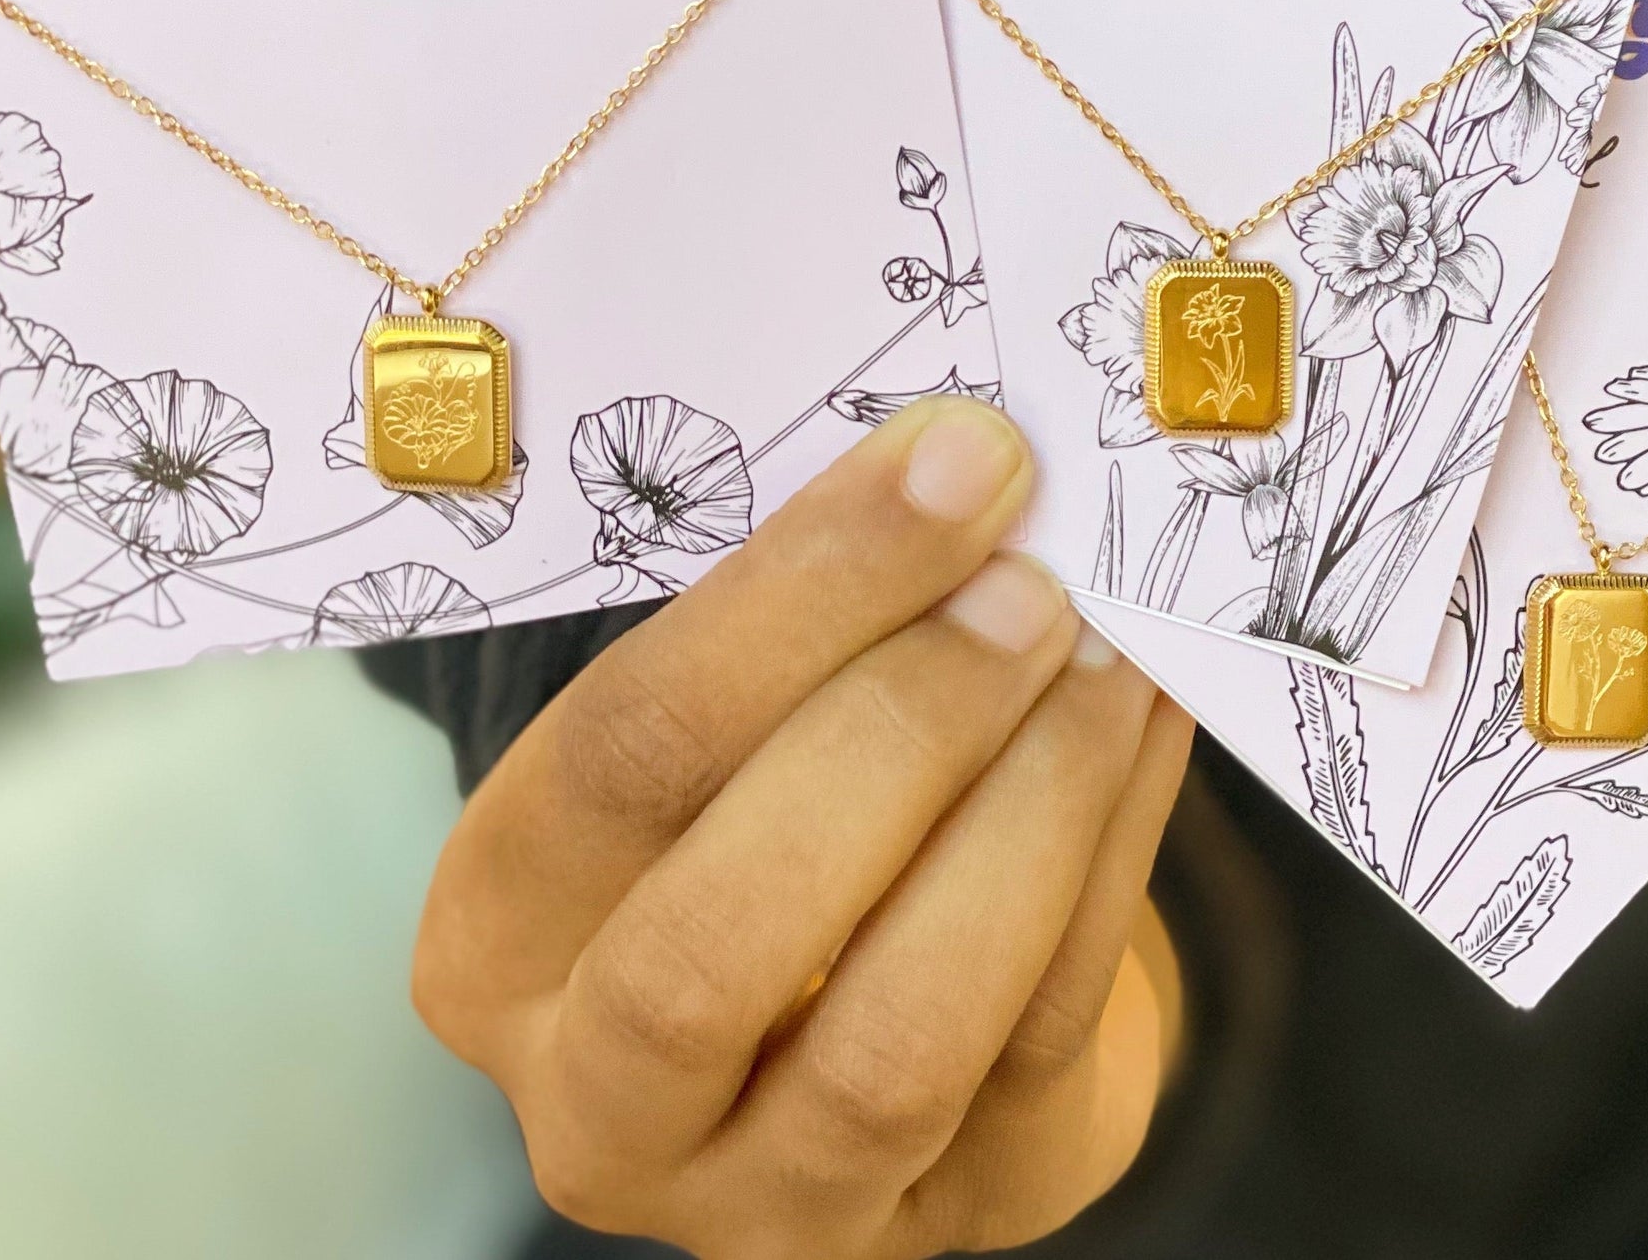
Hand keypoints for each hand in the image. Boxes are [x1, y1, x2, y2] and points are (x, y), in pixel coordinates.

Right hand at [411, 397, 1193, 1258]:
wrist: (881, 988)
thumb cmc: (774, 794)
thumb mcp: (725, 718)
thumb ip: (796, 623)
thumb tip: (961, 465)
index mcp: (499, 931)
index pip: (619, 760)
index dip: (794, 603)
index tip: (947, 463)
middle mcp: (597, 1098)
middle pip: (716, 939)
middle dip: (900, 731)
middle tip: (1027, 581)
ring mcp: (770, 1196)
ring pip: (894, 1039)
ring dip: (1025, 811)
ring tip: (1103, 653)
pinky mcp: (954, 1215)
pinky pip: (1039, 1039)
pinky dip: (1112, 856)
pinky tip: (1148, 718)